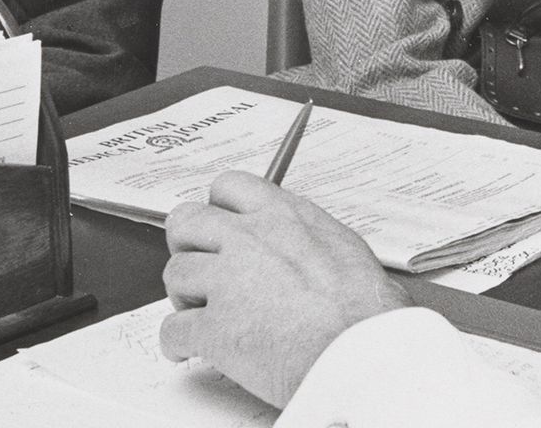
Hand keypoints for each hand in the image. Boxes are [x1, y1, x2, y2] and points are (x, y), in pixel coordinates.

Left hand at [158, 169, 409, 406]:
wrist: (361, 354)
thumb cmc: (368, 314)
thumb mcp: (348, 252)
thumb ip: (314, 242)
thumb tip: (317, 252)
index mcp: (284, 216)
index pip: (230, 186)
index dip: (218, 208)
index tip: (221, 226)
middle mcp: (249, 240)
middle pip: (187, 220)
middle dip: (187, 243)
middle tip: (201, 266)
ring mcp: (227, 282)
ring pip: (175, 273)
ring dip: (183, 295)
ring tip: (199, 313)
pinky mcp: (214, 328)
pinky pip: (172, 329)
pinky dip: (174, 342)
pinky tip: (187, 350)